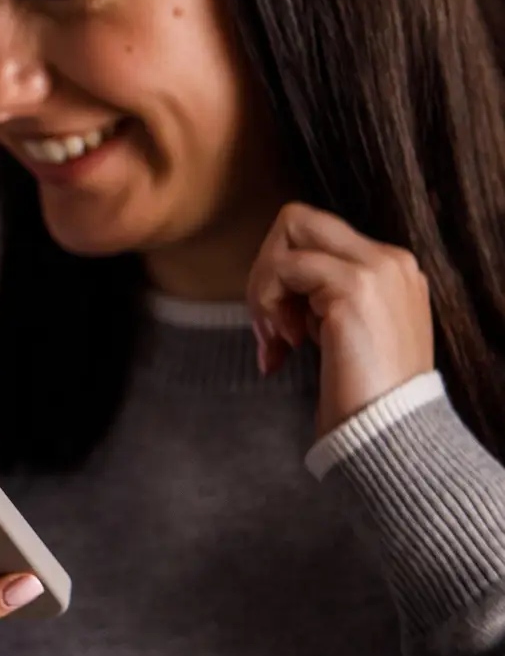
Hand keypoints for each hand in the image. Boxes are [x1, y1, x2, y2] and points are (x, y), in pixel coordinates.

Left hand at [247, 201, 433, 437]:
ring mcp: (376, 269)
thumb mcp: (343, 333)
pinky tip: (288, 346)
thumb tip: (269, 280)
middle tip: (270, 329)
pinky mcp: (355, 287)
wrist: (391, 435)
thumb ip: (320, 299)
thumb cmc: (361, 396)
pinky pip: (283, 266)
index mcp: (390, 269)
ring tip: (279, 342)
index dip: (281, 277)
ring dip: (263, 290)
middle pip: (297, 219)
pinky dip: (269, 304)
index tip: (280, 331)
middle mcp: (390, 260)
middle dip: (266, 270)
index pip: (314, 235)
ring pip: (287, 235)